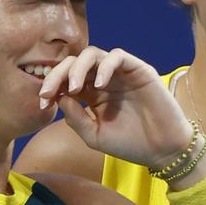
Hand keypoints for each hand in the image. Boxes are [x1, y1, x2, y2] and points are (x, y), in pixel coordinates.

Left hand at [39, 46, 190, 169]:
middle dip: (57, 74)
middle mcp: (103, 79)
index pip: (65, 79)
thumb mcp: (95, 136)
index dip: (51, 86)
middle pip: (74, 63)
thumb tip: (59, 98)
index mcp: (91, 93)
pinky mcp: (138, 69)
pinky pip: (117, 56)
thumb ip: (76, 118)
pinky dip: (105, 66)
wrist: (162, 150)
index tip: (42, 101)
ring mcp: (120, 73)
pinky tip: (99, 85)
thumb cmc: (130, 144)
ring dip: (77, 68)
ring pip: (93, 54)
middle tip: (48, 91)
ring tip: (73, 88)